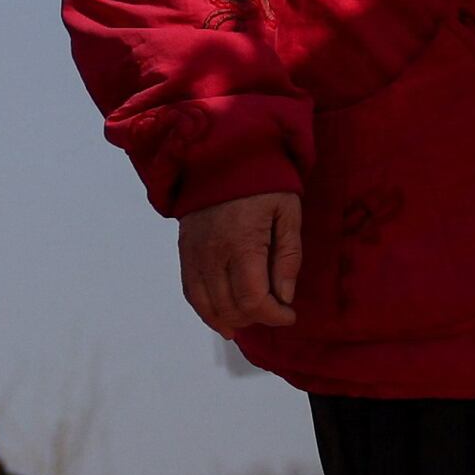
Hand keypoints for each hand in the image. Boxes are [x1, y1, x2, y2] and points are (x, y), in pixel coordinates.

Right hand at [178, 193, 302, 335]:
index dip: (273, 316)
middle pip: (230, 307)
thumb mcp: (288, 212)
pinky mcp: (184, 251)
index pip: (253, 299)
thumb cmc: (263, 182)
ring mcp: (194, 254)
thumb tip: (284, 297)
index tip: (289, 314)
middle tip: (275, 310)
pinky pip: (190, 292)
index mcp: (243, 243)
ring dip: (232, 320)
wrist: (223, 154)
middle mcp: (213, 254)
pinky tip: (223, 320)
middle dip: (257, 318)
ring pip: (207, 305)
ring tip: (252, 319)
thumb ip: (288, 256)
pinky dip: (206, 311)